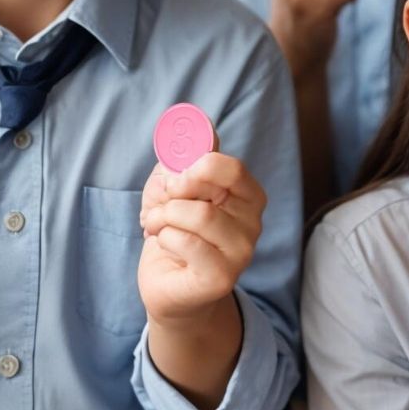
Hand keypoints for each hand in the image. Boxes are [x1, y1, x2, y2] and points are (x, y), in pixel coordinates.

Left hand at [138, 151, 265, 322]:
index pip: (232, 168)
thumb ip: (186, 157)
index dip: (196, 168)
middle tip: (160, 205)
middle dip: (174, 194)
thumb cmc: (174, 229)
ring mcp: (241, 252)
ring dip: (163, 217)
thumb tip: (200, 125)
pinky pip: (187, 243)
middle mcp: (253, 223)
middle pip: (213, 191)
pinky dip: (164, 237)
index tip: (175, 179)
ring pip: (200, 216)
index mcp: (248, 195)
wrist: (167, 283)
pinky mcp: (222, 278)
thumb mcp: (174, 186)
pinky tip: (164, 244)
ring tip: (155, 225)